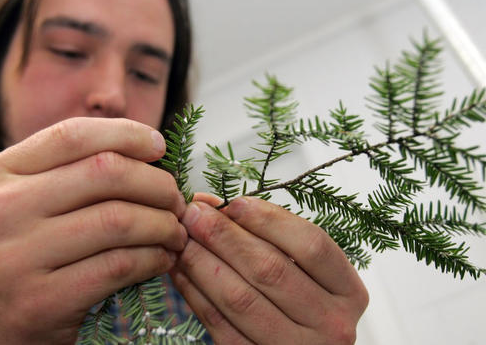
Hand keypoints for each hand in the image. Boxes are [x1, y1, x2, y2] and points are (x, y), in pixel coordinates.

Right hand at [0, 117, 186, 344]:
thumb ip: (65, 172)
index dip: (128, 134)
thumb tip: (144, 151)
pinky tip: (162, 259)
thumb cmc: (8, 254)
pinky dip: (153, 259)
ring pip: (119, 220)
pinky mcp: (41, 301)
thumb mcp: (16, 201)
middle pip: (105, 172)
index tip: (160, 146)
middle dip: (157, 183)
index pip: (73, 135)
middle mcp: (0, 209)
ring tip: (174, 231)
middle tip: (175, 198)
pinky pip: (119, 266)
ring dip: (163, 224)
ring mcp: (17, 257)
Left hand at [170, 194, 367, 344]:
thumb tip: (212, 204)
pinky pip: (220, 325)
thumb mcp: (303, 271)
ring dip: (204, 262)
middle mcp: (331, 324)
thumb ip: (268, 236)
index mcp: (348, 292)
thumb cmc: (302, 305)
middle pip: (271, 269)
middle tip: (194, 214)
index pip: (312, 245)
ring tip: (183, 239)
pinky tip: (180, 271)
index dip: (270, 219)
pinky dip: (195, 294)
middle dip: (225, 236)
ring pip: (240, 298)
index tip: (234, 202)